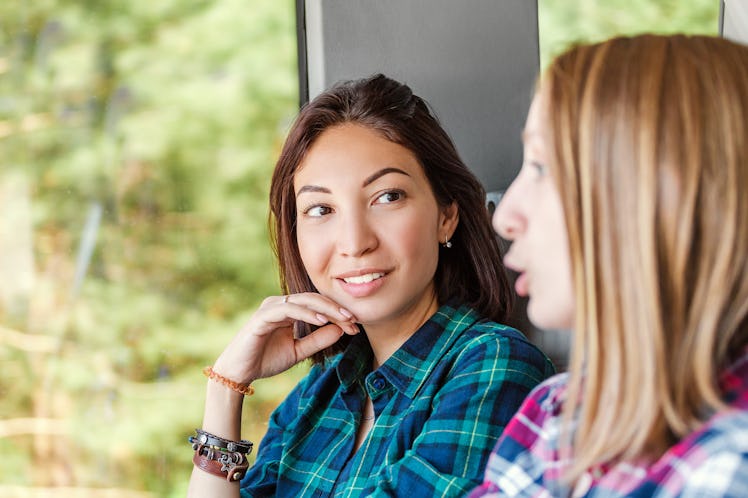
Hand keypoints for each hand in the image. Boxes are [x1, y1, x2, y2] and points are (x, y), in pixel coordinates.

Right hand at [211, 293, 358, 384]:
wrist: (239, 373)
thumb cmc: (266, 360)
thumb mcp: (299, 350)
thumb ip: (318, 340)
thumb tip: (341, 330)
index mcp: (288, 310)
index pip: (317, 305)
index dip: (337, 313)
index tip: (355, 325)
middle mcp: (279, 304)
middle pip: (314, 298)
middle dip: (336, 309)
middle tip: (354, 320)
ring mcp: (270, 307)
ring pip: (304, 301)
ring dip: (326, 309)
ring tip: (343, 319)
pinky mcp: (262, 316)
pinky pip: (289, 310)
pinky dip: (306, 313)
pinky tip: (322, 320)